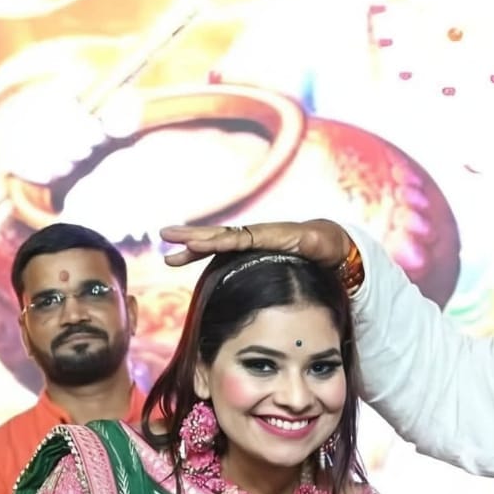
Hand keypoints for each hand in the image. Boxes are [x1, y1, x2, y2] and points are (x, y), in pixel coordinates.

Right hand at [160, 219, 350, 268]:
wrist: (328, 242)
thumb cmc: (324, 244)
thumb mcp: (319, 243)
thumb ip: (312, 244)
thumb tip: (310, 244)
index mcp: (268, 235)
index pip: (238, 238)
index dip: (217, 240)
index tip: (196, 243)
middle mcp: (254, 235)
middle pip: (218, 235)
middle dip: (192, 236)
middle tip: (165, 235)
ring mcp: (250, 242)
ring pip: (216, 243)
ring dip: (192, 249)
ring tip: (169, 256)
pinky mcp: (250, 250)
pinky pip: (223, 250)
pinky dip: (204, 253)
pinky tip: (188, 258)